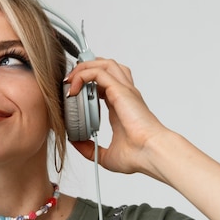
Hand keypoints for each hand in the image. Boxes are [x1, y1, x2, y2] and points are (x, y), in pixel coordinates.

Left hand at [64, 58, 168, 176]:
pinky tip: (74, 87)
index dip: (87, 82)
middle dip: (85, 68)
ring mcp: (124, 91)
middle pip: (106, 67)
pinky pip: (98, 72)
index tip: (71, 93)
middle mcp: (123, 95)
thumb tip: (75, 143)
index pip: (104, 83)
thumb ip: (89, 149)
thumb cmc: (139, 155)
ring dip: (84, 67)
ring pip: (104, 64)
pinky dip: (83, 74)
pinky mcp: (120, 91)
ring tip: (70, 80)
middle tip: (69, 81)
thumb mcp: (106, 155)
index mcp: (120, 106)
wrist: (151, 154)